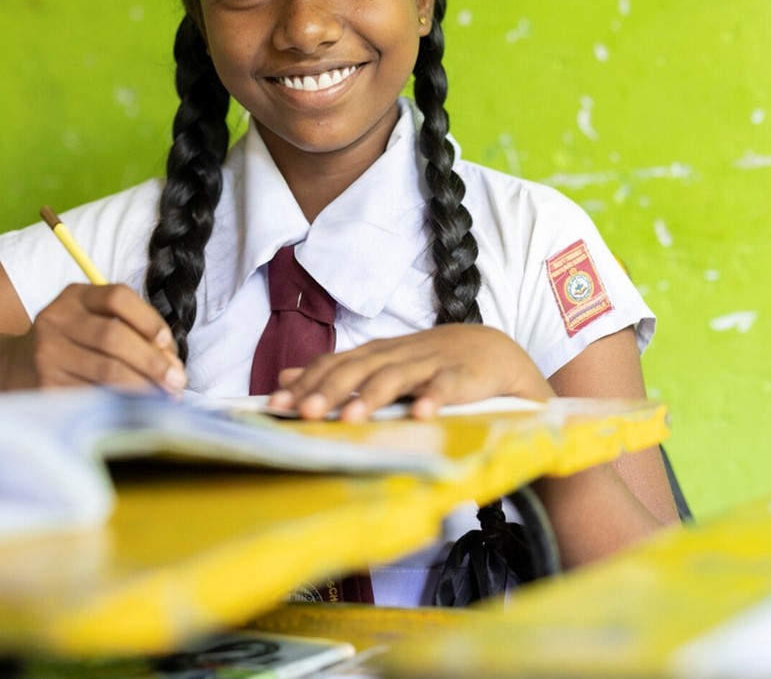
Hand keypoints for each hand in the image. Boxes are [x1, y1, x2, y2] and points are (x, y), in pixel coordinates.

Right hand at [3, 284, 186, 394]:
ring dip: (145, 386)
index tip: (169, 344)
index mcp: (75, 297)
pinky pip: (94, 395)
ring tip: (166, 398)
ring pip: (107, 370)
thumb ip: (130, 330)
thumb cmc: (71, 344)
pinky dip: (123, 402)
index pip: (118, 297)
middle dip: (153, 361)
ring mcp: (47, 353)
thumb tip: (171, 361)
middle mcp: (56, 320)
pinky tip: (139, 408)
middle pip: (114, 336)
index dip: (150, 320)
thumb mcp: (91, 321)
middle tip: (177, 381)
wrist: (12, 368)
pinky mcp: (46, 385)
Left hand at [267, 323, 555, 421]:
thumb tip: (286, 378)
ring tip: (352, 418)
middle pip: (358, 369)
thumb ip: (337, 372)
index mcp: (374, 355)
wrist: (493, 352)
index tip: (277, 404)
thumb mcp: (380, 364)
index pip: (334, 364)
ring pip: (396, 376)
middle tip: (305, 413)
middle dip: (330, 390)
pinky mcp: (462, 377)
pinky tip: (422, 415)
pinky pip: (446, 386)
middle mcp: (396, 356)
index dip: (306, 383)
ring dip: (373, 396)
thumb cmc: (429, 364)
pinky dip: (435, 398)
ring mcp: (429, 364)